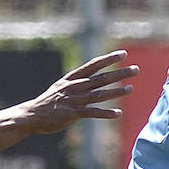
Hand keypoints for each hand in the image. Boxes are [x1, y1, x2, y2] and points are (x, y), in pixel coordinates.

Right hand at [23, 50, 137, 132]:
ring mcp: (75, 100)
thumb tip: (90, 79)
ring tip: (131, 88)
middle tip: (136, 69)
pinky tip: (117, 114)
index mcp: (72, 78)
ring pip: (100, 94)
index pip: (94, 65)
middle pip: (101, 78)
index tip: (123, 53)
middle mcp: (75, 86)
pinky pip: (93, 113)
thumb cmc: (49, 102)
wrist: (32, 115)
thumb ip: (77, 83)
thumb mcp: (61, 87)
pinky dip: (105, 113)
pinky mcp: (73, 113)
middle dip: (119, 73)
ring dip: (117, 92)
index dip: (109, 59)